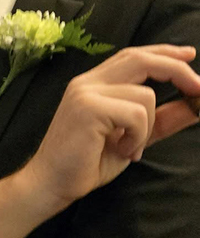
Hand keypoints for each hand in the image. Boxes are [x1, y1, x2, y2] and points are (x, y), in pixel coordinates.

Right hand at [0, 44, 199, 237]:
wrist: (52, 184)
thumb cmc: (87, 163)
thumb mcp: (134, 138)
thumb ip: (162, 120)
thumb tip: (195, 106)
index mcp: (94, 84)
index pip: (133, 56)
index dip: (164, 52)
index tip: (190, 54)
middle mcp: (88, 82)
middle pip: (141, 59)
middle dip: (177, 70)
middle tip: (199, 89)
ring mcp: (86, 92)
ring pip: (145, 95)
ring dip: (147, 128)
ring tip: (128, 148)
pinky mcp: (89, 108)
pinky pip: (136, 114)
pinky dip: (138, 137)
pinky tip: (121, 151)